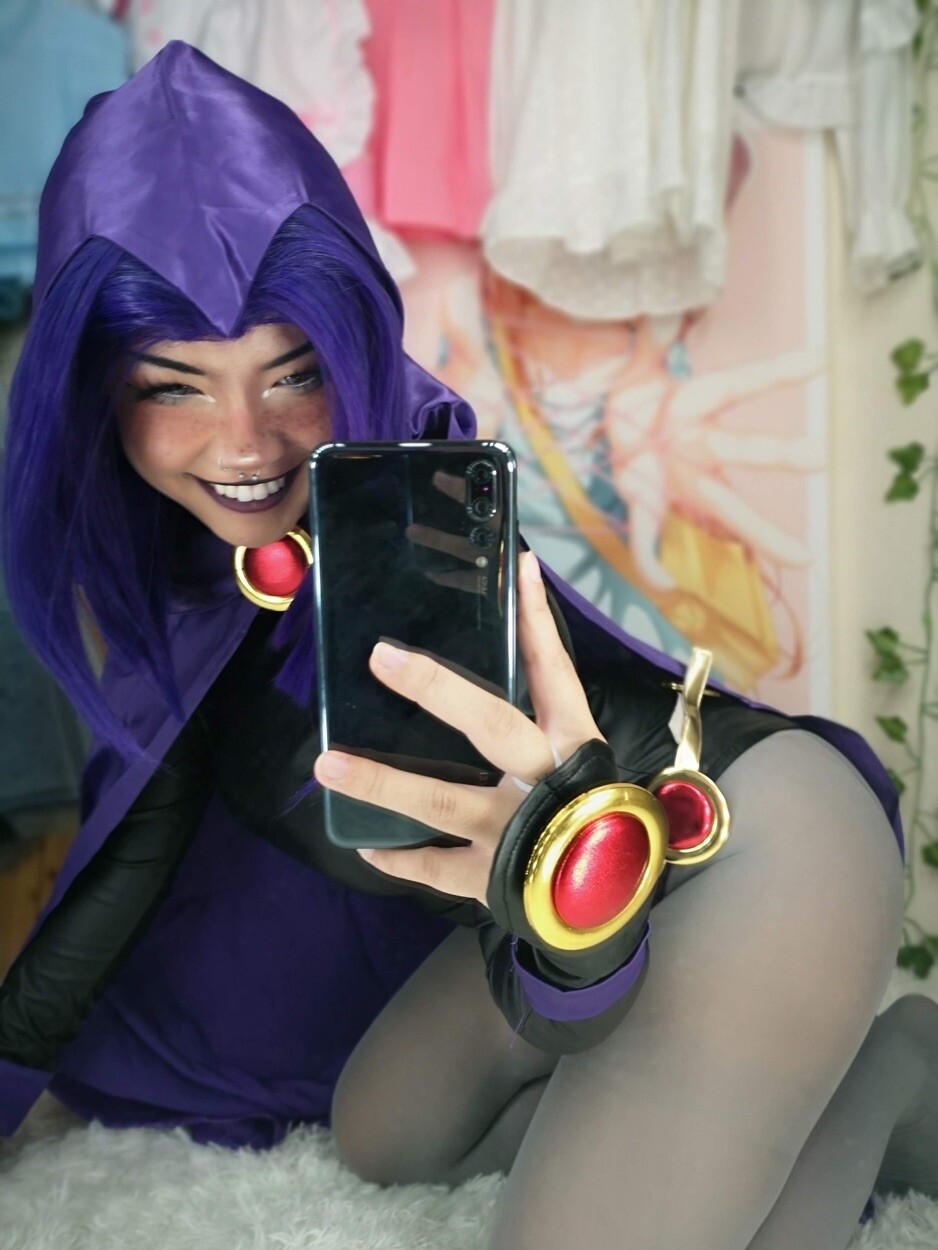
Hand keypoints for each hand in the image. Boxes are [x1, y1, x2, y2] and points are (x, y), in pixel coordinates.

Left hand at [312, 551, 604, 904]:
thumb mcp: (580, 754)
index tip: (519, 568)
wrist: (613, 896)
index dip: (536, 620)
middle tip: (381, 657)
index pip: (555, 669)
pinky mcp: (494, 875)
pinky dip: (400, 856)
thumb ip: (548, 707)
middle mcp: (545, 779)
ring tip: (327, 764)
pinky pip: (435, 866)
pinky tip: (365, 843)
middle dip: (437, 689)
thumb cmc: (595, 810)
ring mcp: (516, 829)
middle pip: (491, 723)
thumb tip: (517, 631)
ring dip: (383, 781)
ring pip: (443, 799)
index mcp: (573, 741)